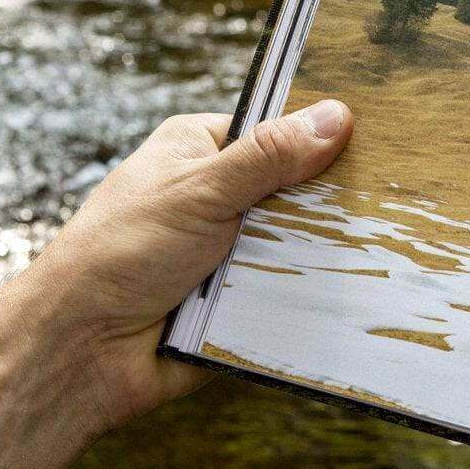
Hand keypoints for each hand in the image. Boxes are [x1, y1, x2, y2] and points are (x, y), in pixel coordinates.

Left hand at [0, 100, 352, 436]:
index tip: (377, 140)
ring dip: (315, 254)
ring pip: (297, 243)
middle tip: (387, 198)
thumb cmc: (118, 254)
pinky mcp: (239, 300)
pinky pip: (288, 291)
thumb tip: (335, 116)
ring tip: (381, 246)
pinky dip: (303, 295)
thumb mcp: (199, 191)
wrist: (81, 352)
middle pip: (296, 188)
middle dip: (326, 201)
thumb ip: (268, 156)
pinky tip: (350, 293)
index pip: (277, 129)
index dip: (321, 137)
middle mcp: (216, 194)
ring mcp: (229, 249)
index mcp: (199, 149)